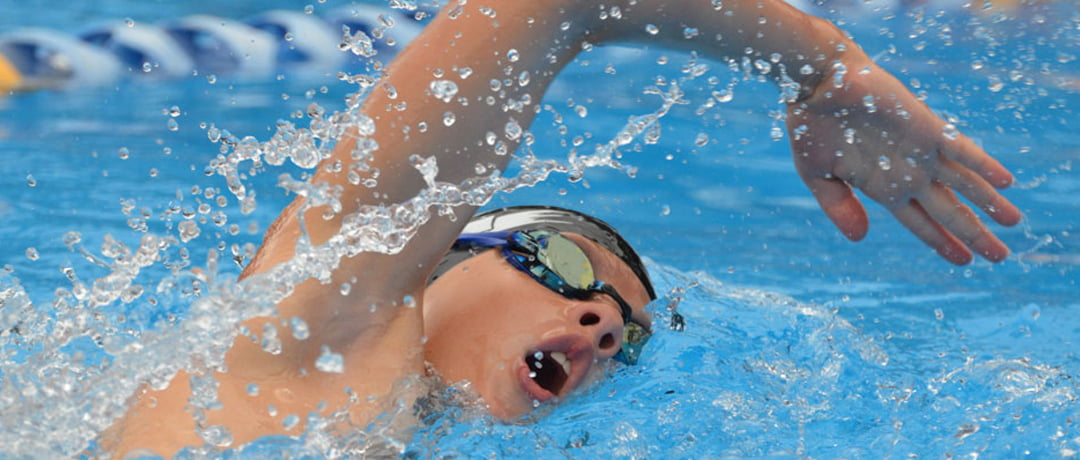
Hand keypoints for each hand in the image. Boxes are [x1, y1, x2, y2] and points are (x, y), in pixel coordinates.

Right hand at [786, 55, 1021, 263]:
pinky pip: (961, 148)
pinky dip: (983, 164)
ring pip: (963, 184)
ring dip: (990, 204)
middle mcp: (907, 173)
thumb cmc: (811, 126)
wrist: (816, 83)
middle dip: (974, 234)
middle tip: (1000, 257)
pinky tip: (1007, 181)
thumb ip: (838, 206)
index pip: (920, 222)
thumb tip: (860, 239)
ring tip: (1014, 222)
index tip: (963, 260)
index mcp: (882, 187)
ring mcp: (920, 151)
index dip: (941, 242)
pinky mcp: (925, 127)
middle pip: (949, 210)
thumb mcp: (816, 174)